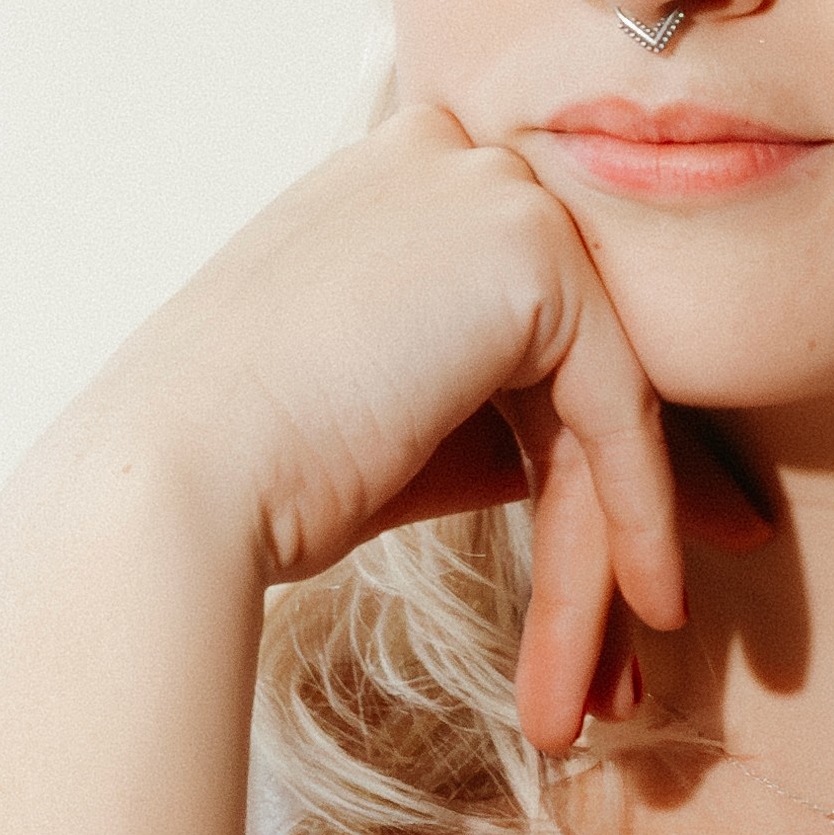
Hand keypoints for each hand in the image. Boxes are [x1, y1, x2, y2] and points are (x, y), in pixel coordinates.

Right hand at [56, 98, 765, 751]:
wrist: (172, 485)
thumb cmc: (254, 473)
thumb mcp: (398, 422)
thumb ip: (494, 410)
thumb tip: (598, 462)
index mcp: (398, 180)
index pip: (535, 314)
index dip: (597, 441)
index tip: (643, 560)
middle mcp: (446, 155)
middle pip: (581, 351)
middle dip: (634, 498)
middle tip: (661, 620)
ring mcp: (489, 187)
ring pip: (605, 389)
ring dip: (615, 541)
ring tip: (618, 679)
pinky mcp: (531, 249)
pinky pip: (621, 403)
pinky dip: (637, 515)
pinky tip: (648, 607)